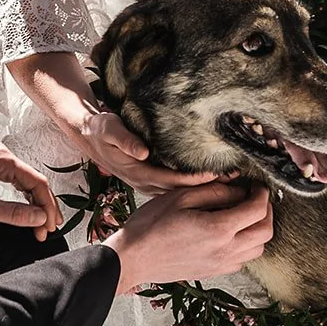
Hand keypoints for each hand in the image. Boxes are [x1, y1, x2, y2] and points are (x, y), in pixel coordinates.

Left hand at [0, 144, 61, 240]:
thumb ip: (14, 214)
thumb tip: (41, 218)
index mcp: (4, 160)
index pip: (38, 183)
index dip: (47, 207)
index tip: (50, 228)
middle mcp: (3, 155)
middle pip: (34, 182)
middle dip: (43, 207)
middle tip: (48, 230)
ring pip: (26, 183)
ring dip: (34, 204)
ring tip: (40, 225)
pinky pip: (14, 182)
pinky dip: (22, 199)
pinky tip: (26, 213)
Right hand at [77, 108, 220, 193]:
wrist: (90, 139)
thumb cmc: (101, 131)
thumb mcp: (109, 129)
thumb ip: (125, 140)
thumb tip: (142, 152)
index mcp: (138, 173)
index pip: (172, 181)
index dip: (195, 179)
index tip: (218, 174)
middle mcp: (145, 184)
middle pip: (181, 193)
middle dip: (208, 189)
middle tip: (236, 183)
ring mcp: (149, 188)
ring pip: (180, 196)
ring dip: (204, 193)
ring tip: (233, 187)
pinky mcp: (151, 185)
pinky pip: (177, 194)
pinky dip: (195, 193)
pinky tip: (214, 188)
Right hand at [106, 181, 272, 294]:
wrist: (134, 258)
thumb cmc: (151, 225)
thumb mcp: (180, 196)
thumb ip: (214, 192)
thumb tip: (239, 191)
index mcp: (218, 229)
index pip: (257, 210)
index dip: (262, 194)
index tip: (258, 186)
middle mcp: (225, 250)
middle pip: (265, 232)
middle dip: (266, 212)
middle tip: (256, 198)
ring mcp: (221, 265)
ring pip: (258, 249)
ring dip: (258, 230)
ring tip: (245, 215)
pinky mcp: (214, 272)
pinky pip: (242, 260)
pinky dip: (246, 246)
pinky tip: (231, 234)